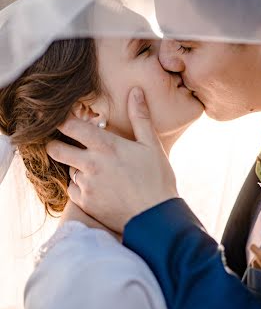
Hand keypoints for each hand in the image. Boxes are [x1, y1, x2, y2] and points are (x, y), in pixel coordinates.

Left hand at [47, 87, 177, 232]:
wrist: (155, 217)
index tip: (62, 118)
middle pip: (56, 149)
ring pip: (67, 170)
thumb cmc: (157, 178)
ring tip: (94, 169)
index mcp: (106, 146)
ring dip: (75, 167)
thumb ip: (139, 116)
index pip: (71, 126)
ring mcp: (86, 185)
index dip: (62, 120)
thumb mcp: (151, 144)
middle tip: (64, 143)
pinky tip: (97, 186)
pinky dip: (80, 186)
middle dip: (55, 144)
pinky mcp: (85, 203)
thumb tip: (135, 90)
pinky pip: (72, 190)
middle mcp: (90, 164)